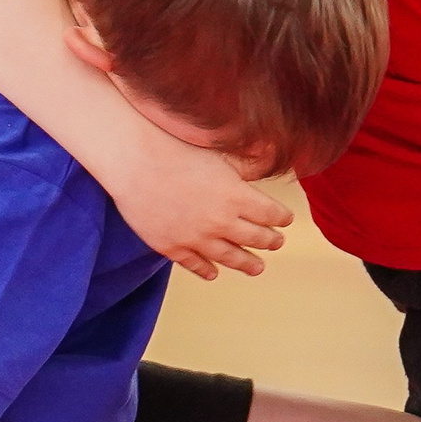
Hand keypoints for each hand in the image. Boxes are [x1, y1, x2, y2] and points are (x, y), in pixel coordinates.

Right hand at [102, 123, 290, 280]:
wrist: (135, 162)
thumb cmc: (176, 148)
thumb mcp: (220, 153)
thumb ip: (248, 162)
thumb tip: (272, 154)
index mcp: (238, 196)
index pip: (270, 214)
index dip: (281, 218)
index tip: (286, 220)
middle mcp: (221, 222)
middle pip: (255, 238)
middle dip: (270, 241)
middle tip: (277, 243)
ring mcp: (196, 238)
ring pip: (229, 257)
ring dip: (247, 264)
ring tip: (257, 267)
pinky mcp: (172, 246)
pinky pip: (195, 264)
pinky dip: (206, 269)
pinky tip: (213, 273)